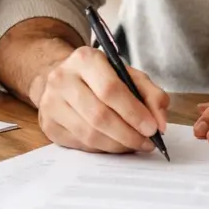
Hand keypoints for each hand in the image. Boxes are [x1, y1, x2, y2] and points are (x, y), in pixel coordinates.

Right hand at [31, 45, 169, 153]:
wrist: (64, 78)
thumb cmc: (101, 77)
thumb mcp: (129, 76)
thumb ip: (151, 95)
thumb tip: (160, 123)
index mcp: (85, 59)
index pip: (111, 90)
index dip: (134, 113)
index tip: (152, 128)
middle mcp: (62, 78)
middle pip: (99, 115)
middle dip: (128, 134)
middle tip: (147, 143)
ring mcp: (51, 103)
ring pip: (89, 134)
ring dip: (117, 145)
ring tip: (135, 145)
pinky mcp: (48, 125)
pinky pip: (80, 145)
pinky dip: (103, 149)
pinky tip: (115, 144)